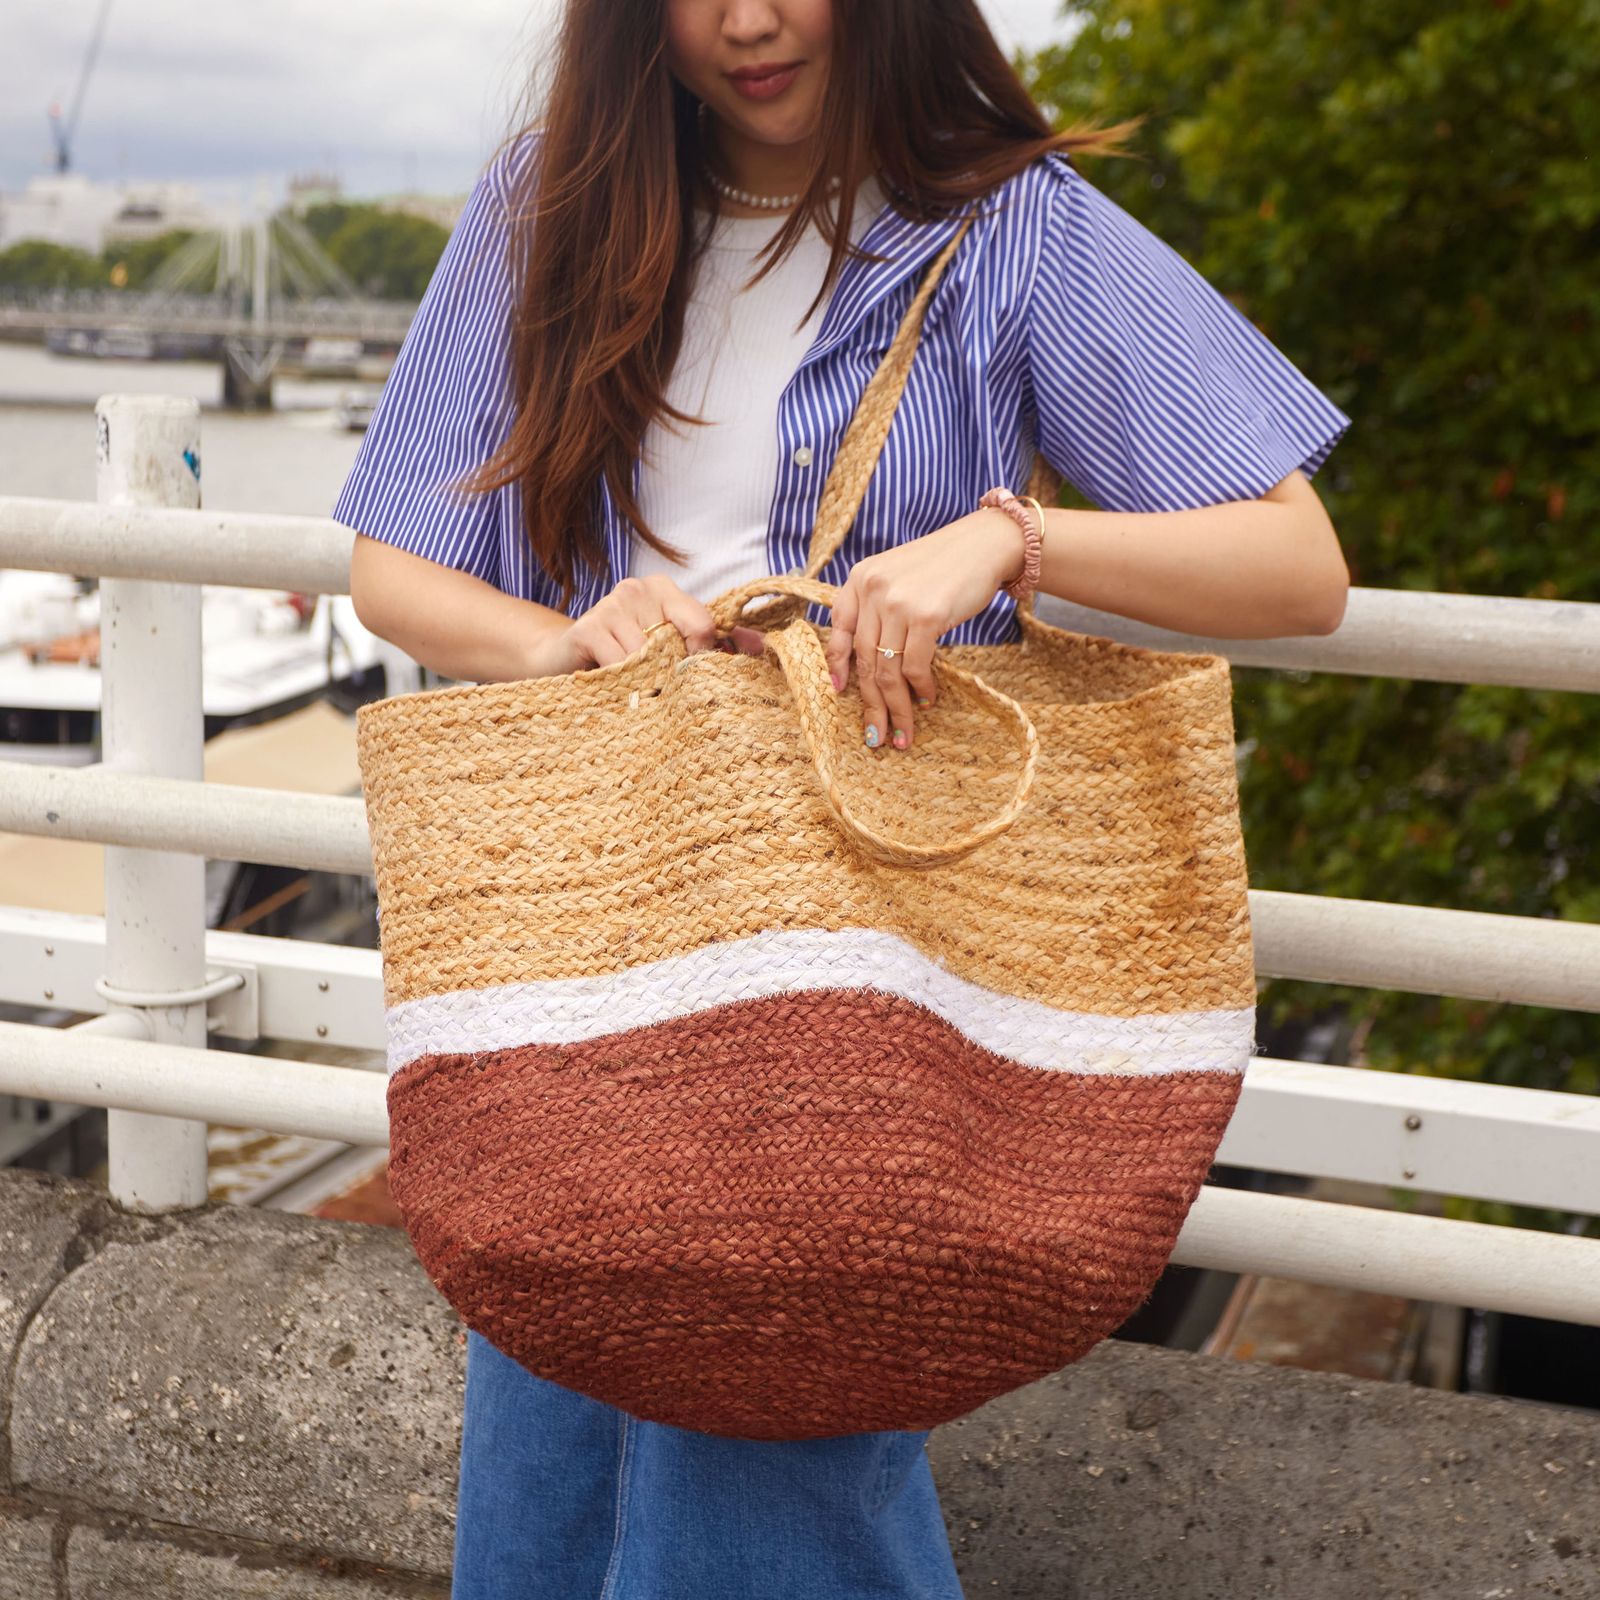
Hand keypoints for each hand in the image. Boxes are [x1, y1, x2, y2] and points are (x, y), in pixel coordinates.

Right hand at [525, 574, 765, 675]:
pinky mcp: (587, 628)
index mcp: (664, 589)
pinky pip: (621, 664)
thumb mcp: (668, 645)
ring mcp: (611, 605)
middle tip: (659, 685)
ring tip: (633, 684)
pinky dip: (622, 682)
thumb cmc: (624, 654)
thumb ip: (714, 642)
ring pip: (649, 659)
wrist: (563, 659)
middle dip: (673, 672)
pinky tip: (613, 682)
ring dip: (645, 681)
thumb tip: (763, 646)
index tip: (693, 674)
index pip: (704, 623)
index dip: (703, 656)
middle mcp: (638, 589)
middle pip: (678, 643)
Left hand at [820, 509, 1022, 748]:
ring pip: (888, 670)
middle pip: (864, 659)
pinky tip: (927, 698)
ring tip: (903, 731)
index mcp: (860, 578)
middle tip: (876, 734)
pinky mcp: (926, 616)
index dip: (837, 665)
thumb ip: (877, 606)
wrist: (985, 544)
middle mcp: (872, 590)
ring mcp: (898, 603)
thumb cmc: (944, 565)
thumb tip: (868, 659)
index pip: (839, 629)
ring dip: (896, 707)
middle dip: (871, 703)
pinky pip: (915, 665)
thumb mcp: (898, 576)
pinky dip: (920, 687)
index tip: (840, 691)